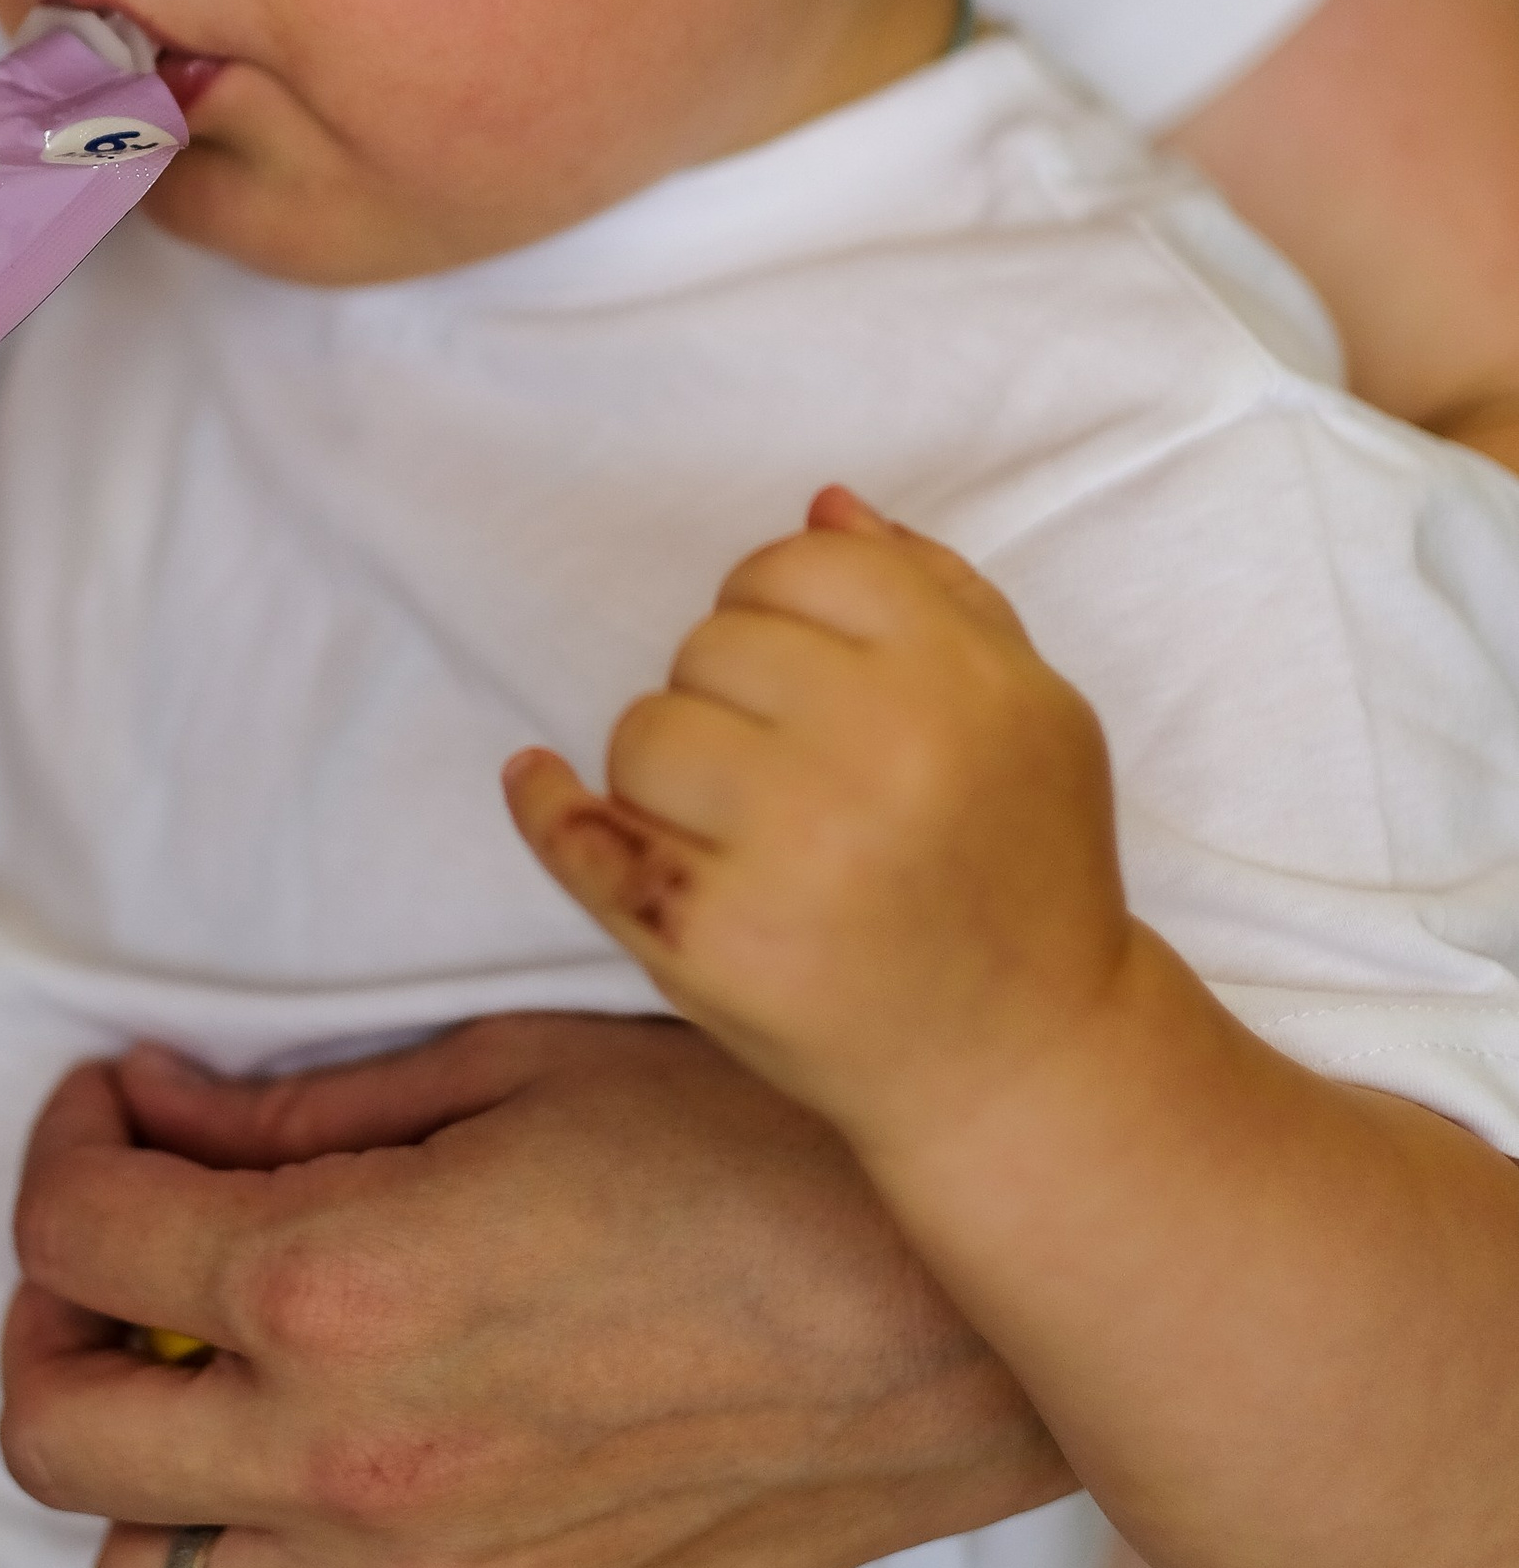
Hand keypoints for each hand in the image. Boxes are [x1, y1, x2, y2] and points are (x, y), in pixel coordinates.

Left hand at [0, 1009, 1067, 1567]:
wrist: (949, 1313)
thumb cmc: (746, 1149)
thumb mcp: (506, 1069)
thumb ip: (297, 1111)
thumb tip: (153, 1112)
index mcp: (336, 1286)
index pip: (77, 1230)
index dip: (68, 1144)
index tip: (115, 1111)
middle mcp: (345, 1469)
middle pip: (58, 1431)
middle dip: (57, 1312)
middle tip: (128, 1244)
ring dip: (148, 1469)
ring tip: (226, 1379)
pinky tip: (321, 1498)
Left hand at [506, 490, 1122, 1158]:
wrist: (1023, 1062)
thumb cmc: (1024, 871)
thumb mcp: (1029, 713)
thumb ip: (937, 593)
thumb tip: (822, 505)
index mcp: (959, 683)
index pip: (799, 564)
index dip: (782, 607)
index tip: (798, 668)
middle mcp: (878, 758)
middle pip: (712, 642)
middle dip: (730, 692)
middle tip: (783, 767)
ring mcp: (790, 856)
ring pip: (644, 730)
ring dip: (669, 766)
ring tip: (737, 822)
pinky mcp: (712, 946)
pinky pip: (582, 839)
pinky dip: (548, 806)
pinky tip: (537, 780)